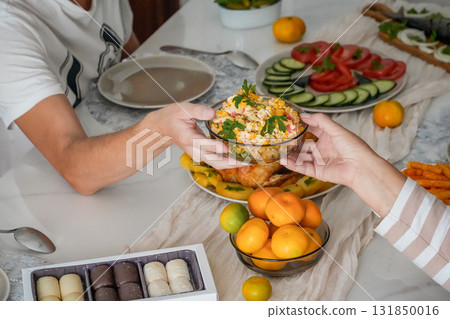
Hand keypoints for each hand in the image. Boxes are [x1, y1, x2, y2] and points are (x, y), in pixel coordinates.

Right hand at [148, 102, 244, 169]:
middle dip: (230, 163)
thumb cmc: (173, 117)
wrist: (163, 128)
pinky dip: (229, 162)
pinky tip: (241, 158)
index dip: (213, 147)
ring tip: (248, 162)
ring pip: (216, 163)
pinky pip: (216, 161)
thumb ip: (198, 110)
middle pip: (212, 160)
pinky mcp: (202, 155)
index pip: (201, 144)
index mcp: (186, 137)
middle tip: (246, 161)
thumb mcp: (183, 108)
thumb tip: (213, 113)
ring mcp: (197, 154)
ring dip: (232, 164)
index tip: (225, 147)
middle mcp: (193, 149)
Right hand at [284, 113, 405, 216]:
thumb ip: (320, 121)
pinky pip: (302, 167)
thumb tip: (304, 115)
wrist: (361, 167)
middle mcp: (323, 149)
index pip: (312, 130)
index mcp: (328, 137)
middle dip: (292, 142)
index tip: (290, 122)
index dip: (302, 126)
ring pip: (301, 157)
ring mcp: (319, 161)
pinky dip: (292, 164)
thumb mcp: (336, 129)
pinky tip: (284, 160)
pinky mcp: (317, 172)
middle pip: (304, 144)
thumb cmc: (353, 147)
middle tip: (280, 137)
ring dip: (290, 154)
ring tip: (278, 150)